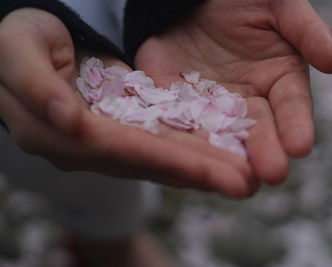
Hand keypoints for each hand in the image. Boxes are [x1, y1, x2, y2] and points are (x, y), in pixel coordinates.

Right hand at [0, 8, 256, 197]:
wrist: (31, 45)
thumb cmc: (17, 43)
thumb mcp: (17, 52)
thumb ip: (36, 85)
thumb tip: (68, 119)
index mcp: (62, 134)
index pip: (123, 150)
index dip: (167, 161)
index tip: (212, 173)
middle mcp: (93, 146)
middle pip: (153, 162)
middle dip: (199, 174)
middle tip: (246, 184)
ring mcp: (112, 139)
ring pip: (164, 155)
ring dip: (205, 166)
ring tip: (246, 176)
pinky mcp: (127, 127)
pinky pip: (165, 139)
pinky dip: (194, 148)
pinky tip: (223, 152)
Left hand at [134, 0, 331, 184]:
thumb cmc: (242, 0)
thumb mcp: (279, 6)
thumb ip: (306, 31)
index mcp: (278, 79)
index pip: (290, 106)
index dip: (295, 125)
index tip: (301, 147)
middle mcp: (247, 100)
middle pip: (257, 129)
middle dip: (264, 151)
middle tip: (271, 175)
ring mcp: (210, 105)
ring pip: (219, 135)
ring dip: (226, 158)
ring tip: (233, 183)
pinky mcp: (175, 102)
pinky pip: (178, 122)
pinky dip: (181, 141)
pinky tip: (185, 159)